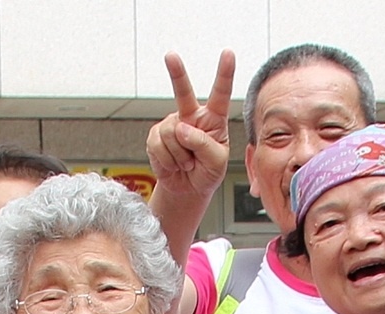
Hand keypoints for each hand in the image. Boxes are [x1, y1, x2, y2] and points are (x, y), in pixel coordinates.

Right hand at [147, 51, 233, 203]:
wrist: (188, 188)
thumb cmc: (207, 172)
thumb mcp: (216, 162)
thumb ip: (204, 144)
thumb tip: (181, 128)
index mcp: (213, 119)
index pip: (220, 93)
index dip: (224, 73)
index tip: (228, 53)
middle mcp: (191, 116)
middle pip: (183, 92)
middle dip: (176, 72)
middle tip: (170, 55)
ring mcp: (172, 124)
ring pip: (172, 134)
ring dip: (180, 156)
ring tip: (186, 163)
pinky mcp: (156, 136)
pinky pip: (159, 146)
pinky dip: (168, 160)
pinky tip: (174, 164)